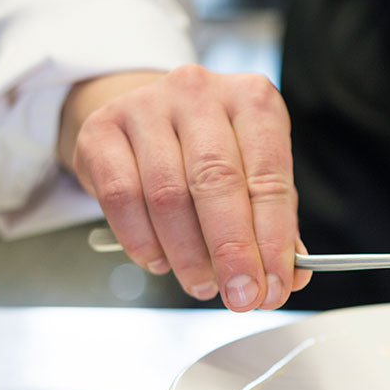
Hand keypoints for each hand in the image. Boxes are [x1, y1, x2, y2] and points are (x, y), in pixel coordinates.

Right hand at [58, 65, 311, 310]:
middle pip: (216, 182)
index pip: (269, 178)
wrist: (146, 117)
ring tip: (203, 285)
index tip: (275, 287)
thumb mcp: (254, 173)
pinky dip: (143, 242)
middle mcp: (199, 93)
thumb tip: (288, 279)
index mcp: (252, 100)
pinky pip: (122, 197)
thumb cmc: (211, 150)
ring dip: (188, 255)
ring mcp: (145, 106)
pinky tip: (161, 262)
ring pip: (167, 195)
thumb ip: (274, 223)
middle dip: (232, 252)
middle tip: (240, 296)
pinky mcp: (101, 129)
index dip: (273, 240)